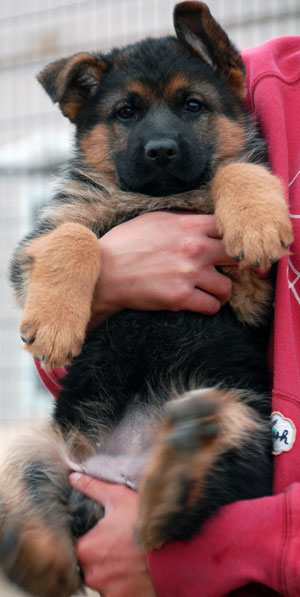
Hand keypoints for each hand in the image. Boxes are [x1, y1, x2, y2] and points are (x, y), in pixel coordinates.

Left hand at [69, 474, 155, 596]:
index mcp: (86, 549)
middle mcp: (92, 574)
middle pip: (89, 564)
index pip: (78, 544)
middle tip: (119, 543)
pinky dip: (124, 583)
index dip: (90, 537)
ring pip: (103, 579)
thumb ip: (92, 487)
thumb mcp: (119, 497)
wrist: (176, 552)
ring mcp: (108, 590)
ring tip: (130, 556)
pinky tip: (136, 570)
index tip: (104, 533)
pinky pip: (117, 592)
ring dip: (112, 571)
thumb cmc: (146, 522)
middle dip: (101, 555)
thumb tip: (73, 477)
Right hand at [91, 211, 235, 323]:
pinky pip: (211, 306)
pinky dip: (209, 306)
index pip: (228, 227)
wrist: (104, 271)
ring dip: (222, 290)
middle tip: (230, 270)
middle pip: (237, 255)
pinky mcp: (180, 297)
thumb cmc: (126, 243)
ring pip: (227, 287)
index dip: (232, 237)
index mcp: (189, 226)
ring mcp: (189, 274)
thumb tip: (200, 221)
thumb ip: (182, 219)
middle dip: (236, 264)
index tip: (230, 245)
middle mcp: (194, 248)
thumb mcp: (154, 219)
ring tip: (213, 290)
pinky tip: (201, 302)